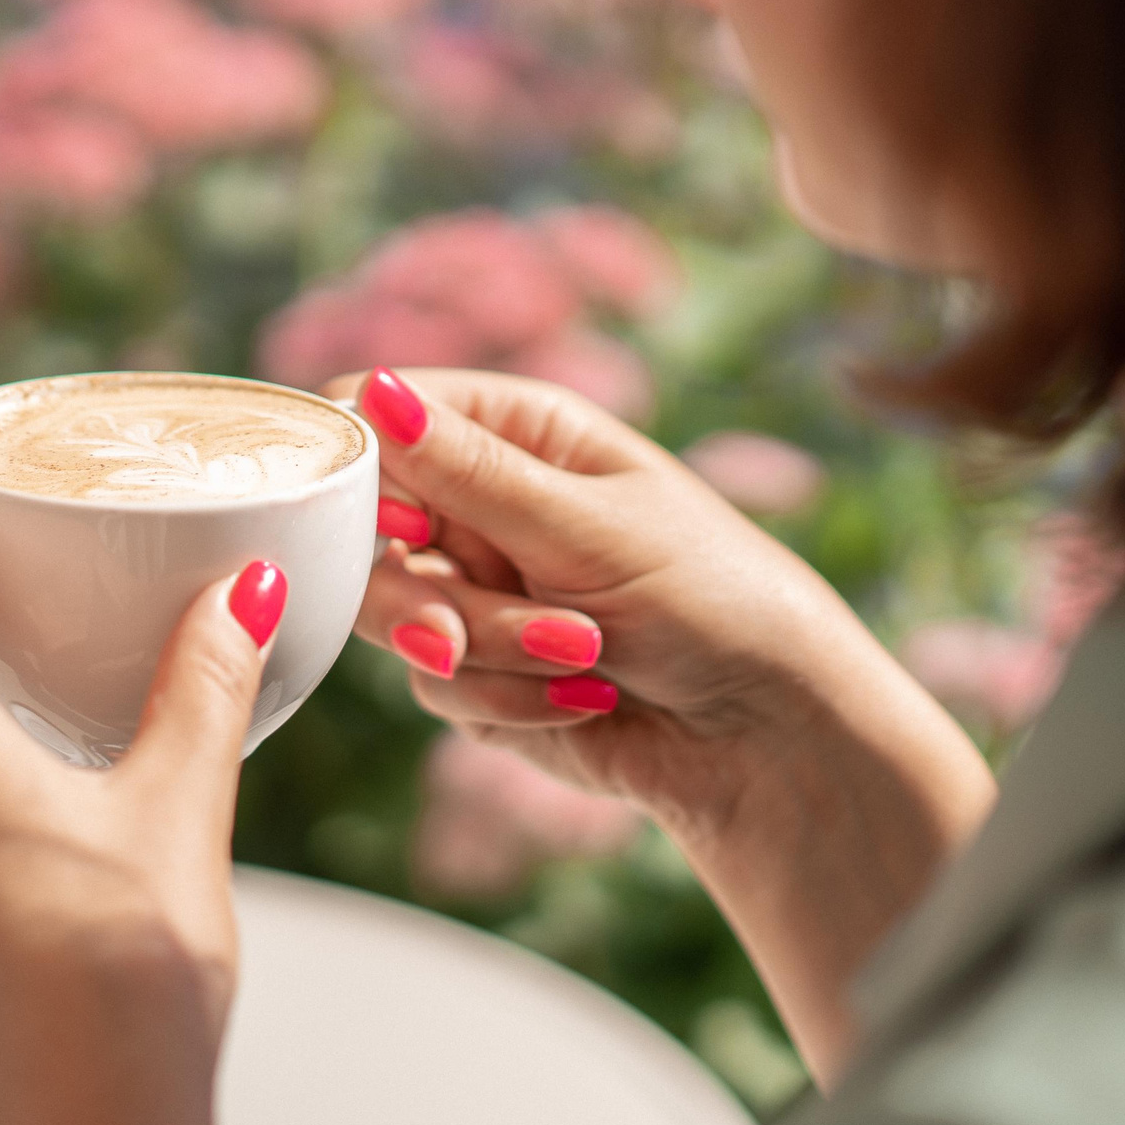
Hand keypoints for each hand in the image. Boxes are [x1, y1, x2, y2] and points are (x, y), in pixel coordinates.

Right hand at [334, 367, 992, 1081]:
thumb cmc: (710, 598)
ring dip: (487, 649)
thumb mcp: (588, 526)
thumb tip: (369, 389)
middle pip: (363, 529)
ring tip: (582, 658)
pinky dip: (504, 699)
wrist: (767, 735)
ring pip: (396, 616)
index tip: (392, 525)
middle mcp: (481, 502)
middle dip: (423, 595)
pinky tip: (585, 701)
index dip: (357, 464)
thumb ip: (467, 472)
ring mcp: (474, 588)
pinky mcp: (477, 671)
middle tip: (453, 636)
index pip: (380, 413)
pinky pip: (435, 683)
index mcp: (514, 430)